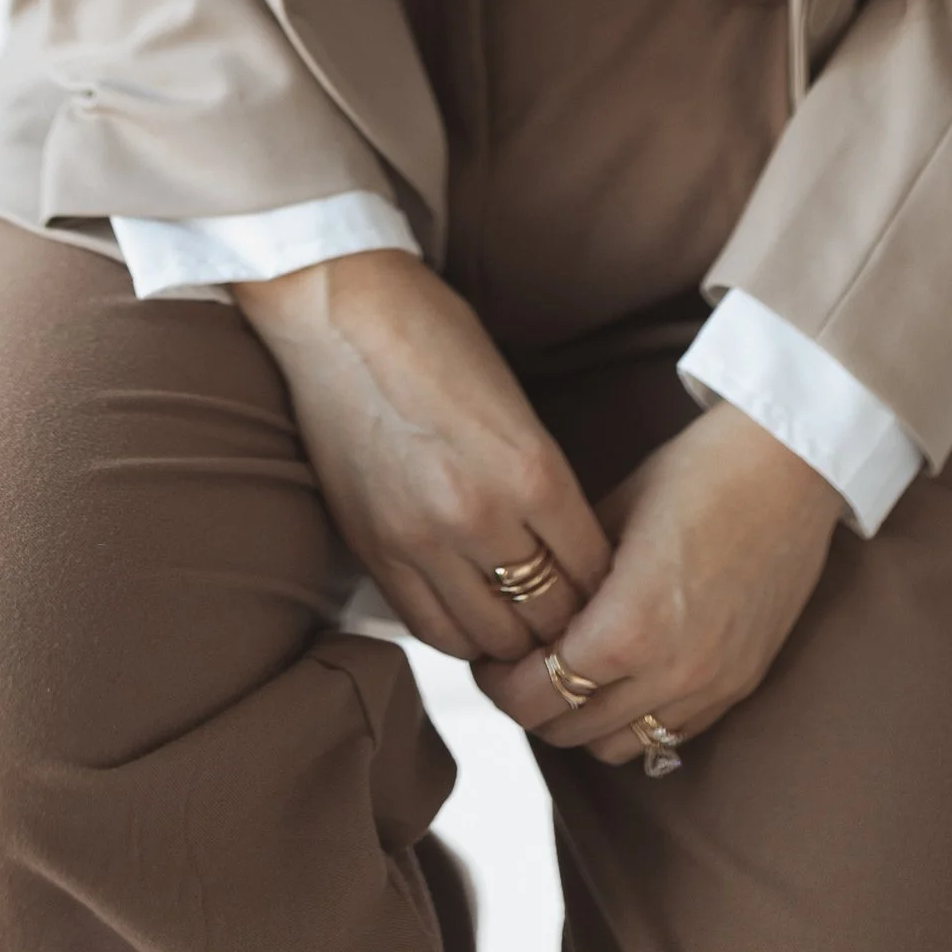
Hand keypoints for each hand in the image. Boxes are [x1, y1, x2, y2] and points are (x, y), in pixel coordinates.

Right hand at [232, 247, 612, 662]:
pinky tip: (472, 618)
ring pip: (492, 638)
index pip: (593, 570)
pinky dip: (461, 635)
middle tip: (574, 619)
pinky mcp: (373, 550)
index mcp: (531, 469)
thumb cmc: (434, 337)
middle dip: (570, 624)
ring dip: (515, 637)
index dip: (608, 588)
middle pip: (549, 617)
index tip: (611, 590)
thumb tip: (566, 547)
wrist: (340, 313)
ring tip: (523, 624)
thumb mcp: (515, 405)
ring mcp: (420, 541)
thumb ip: (541, 480)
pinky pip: (430, 628)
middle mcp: (479, 516)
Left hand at [470, 403, 845, 765]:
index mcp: (628, 628)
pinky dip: (636, 718)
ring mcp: (712, 685)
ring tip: (569, 674)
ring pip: (620, 746)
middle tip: (518, 666)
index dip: (499, 683)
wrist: (791, 464)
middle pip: (569, 731)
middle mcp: (671, 673)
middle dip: (531, 704)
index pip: (536, 696)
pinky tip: (624, 677)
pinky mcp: (742, 683)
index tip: (489, 659)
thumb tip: (522, 612)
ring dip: (583, 720)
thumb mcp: (608, 515)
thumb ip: (564, 578)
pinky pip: (671, 734)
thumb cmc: (697, 472)